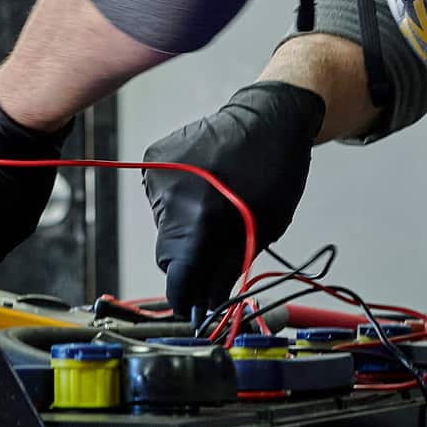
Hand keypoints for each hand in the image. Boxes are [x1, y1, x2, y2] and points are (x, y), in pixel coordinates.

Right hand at [143, 82, 324, 325]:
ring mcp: (157, 174)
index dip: (184, 297)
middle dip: (189, 262)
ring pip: (163, 227)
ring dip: (185, 229)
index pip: (177, 274)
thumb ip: (227, 270)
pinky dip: (179, 204)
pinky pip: (160, 200)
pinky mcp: (153, 159)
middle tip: (216, 255)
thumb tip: (206, 304)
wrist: (267, 117)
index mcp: (199, 216)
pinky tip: (203, 187)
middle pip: (167, 252)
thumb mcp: (261, 229)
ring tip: (216, 207)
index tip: (192, 310)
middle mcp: (169, 195)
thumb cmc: (273, 172)